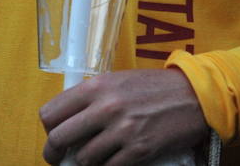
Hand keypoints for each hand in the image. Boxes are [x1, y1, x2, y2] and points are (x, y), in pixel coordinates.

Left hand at [40, 68, 207, 165]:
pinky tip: (110, 161)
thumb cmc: (152, 87)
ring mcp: (121, 130)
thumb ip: (91, 97)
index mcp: (95, 86)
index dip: (48, 127)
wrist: (191, 96)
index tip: (52, 134)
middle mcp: (105, 107)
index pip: (51, 112)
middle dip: (54, 152)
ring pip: (83, 158)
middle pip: (60, 138)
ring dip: (85, 160)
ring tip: (92, 155)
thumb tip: (67, 119)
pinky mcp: (138, 150)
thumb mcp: (116, 80)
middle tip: (57, 157)